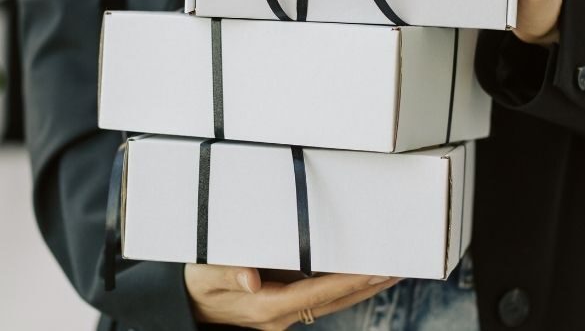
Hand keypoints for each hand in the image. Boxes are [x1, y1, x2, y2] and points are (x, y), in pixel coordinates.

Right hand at [185, 264, 399, 329]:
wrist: (187, 305)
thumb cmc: (196, 284)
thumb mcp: (204, 274)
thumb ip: (227, 273)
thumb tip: (252, 277)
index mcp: (265, 305)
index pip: (316, 294)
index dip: (347, 282)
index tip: (373, 271)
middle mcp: (280, 315)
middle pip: (333, 302)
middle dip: (366, 287)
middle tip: (396, 268)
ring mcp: (284, 315)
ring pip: (330, 303)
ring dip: (359, 288)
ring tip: (387, 271)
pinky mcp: (283, 308)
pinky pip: (319, 299)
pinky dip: (341, 287)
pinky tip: (356, 275)